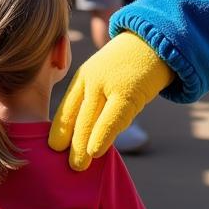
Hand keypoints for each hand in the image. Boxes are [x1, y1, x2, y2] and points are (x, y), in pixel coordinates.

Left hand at [49, 32, 172, 170]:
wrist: (155, 41)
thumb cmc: (130, 65)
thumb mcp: (106, 76)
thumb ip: (96, 99)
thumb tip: (87, 135)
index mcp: (84, 76)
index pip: (68, 108)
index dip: (60, 130)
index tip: (53, 150)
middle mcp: (92, 80)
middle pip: (76, 116)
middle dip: (69, 143)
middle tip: (63, 166)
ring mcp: (109, 85)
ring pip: (90, 120)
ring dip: (82, 145)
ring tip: (77, 166)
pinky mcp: (128, 92)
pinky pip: (112, 118)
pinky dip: (103, 135)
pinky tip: (96, 151)